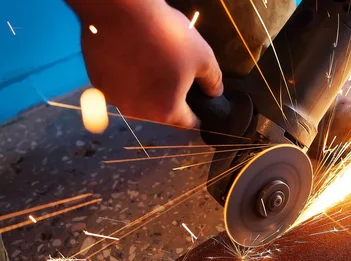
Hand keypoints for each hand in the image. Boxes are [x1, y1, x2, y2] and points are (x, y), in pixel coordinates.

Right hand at [77, 0, 222, 127]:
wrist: (121, 10)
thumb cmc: (166, 36)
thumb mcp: (203, 57)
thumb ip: (212, 81)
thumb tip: (214, 93)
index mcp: (165, 111)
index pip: (187, 122)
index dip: (197, 112)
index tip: (199, 101)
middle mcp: (138, 112)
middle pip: (161, 111)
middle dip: (170, 96)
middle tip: (174, 71)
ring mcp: (114, 99)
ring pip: (139, 99)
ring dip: (147, 87)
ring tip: (152, 61)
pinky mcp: (98, 83)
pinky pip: (119, 85)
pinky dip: (126, 76)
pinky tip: (131, 56)